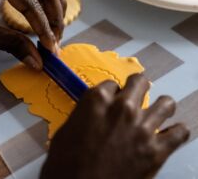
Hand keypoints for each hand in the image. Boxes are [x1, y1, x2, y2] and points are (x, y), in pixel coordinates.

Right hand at [41, 74, 188, 178]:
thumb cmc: (67, 164)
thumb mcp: (67, 130)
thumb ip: (85, 115)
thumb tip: (92, 115)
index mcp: (97, 100)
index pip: (111, 84)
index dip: (112, 92)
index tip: (113, 99)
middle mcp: (122, 109)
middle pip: (139, 83)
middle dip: (138, 87)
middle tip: (137, 93)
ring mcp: (142, 129)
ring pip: (165, 103)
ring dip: (161, 106)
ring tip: (158, 110)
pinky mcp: (156, 152)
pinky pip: (179, 133)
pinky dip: (177, 131)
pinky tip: (172, 132)